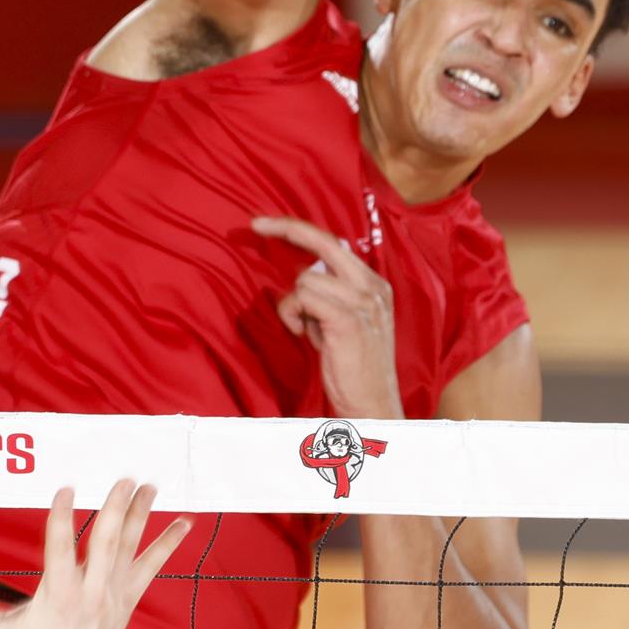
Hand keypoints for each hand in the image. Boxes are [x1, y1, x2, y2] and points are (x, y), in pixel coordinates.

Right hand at [0, 483, 190, 628]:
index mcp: (58, 595)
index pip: (60, 546)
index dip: (62, 516)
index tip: (67, 487)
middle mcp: (90, 592)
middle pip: (105, 540)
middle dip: (115, 506)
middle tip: (124, 477)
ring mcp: (112, 596)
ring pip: (129, 547)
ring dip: (141, 514)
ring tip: (151, 485)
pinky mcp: (125, 602)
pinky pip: (150, 568)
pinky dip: (166, 545)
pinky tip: (184, 525)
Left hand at [254, 214, 403, 418]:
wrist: (372, 404)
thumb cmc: (352, 367)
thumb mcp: (343, 322)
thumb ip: (327, 297)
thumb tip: (299, 279)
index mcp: (374, 284)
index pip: (334, 243)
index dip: (298, 230)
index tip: (266, 224)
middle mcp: (372, 287)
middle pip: (323, 241)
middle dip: (286, 228)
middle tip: (255, 225)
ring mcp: (363, 301)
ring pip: (305, 280)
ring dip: (293, 306)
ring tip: (305, 331)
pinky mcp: (348, 318)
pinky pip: (304, 297)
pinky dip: (293, 315)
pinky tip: (302, 334)